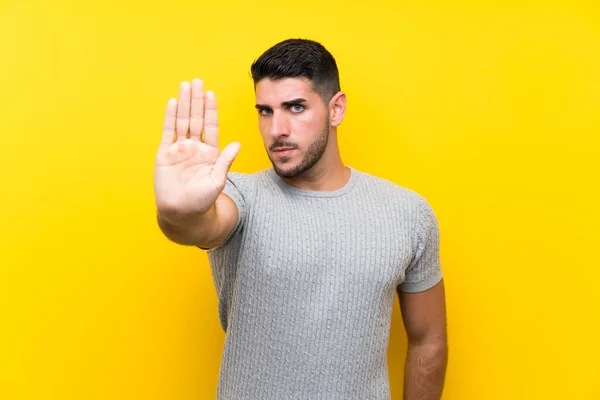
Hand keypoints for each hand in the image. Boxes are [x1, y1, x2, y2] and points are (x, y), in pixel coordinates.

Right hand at [154, 78, 240, 218]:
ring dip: (183, 103)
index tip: (211, 94)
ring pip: (182, 121)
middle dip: (197, 100)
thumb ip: (225, 161)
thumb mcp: (217, 180)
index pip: (211, 126)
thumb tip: (237, 144)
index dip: (210, 110)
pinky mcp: (165, 154)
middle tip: (198, 81)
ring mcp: (179, 150)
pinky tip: (172, 102)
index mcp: (210, 153)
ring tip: (185, 85)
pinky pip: (168, 132)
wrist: (182, 213)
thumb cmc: (202, 201)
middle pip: (196, 118)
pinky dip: (170, 117)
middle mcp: (195, 147)